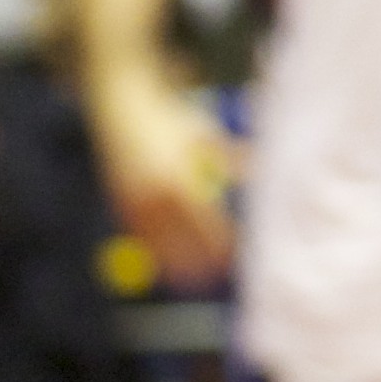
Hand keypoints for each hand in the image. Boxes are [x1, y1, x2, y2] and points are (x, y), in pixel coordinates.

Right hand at [96, 67, 238, 288]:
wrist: (120, 104)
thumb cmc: (169, 117)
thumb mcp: (202, 135)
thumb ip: (229, 157)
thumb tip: (261, 170)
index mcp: (178, 180)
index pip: (207, 223)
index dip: (223, 241)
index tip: (239, 253)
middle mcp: (153, 196)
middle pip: (182, 241)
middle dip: (201, 258)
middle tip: (219, 273)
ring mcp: (133, 200)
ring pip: (157, 243)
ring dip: (176, 260)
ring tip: (194, 277)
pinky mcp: (119, 201)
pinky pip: (139, 233)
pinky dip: (154, 246)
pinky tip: (166, 259)